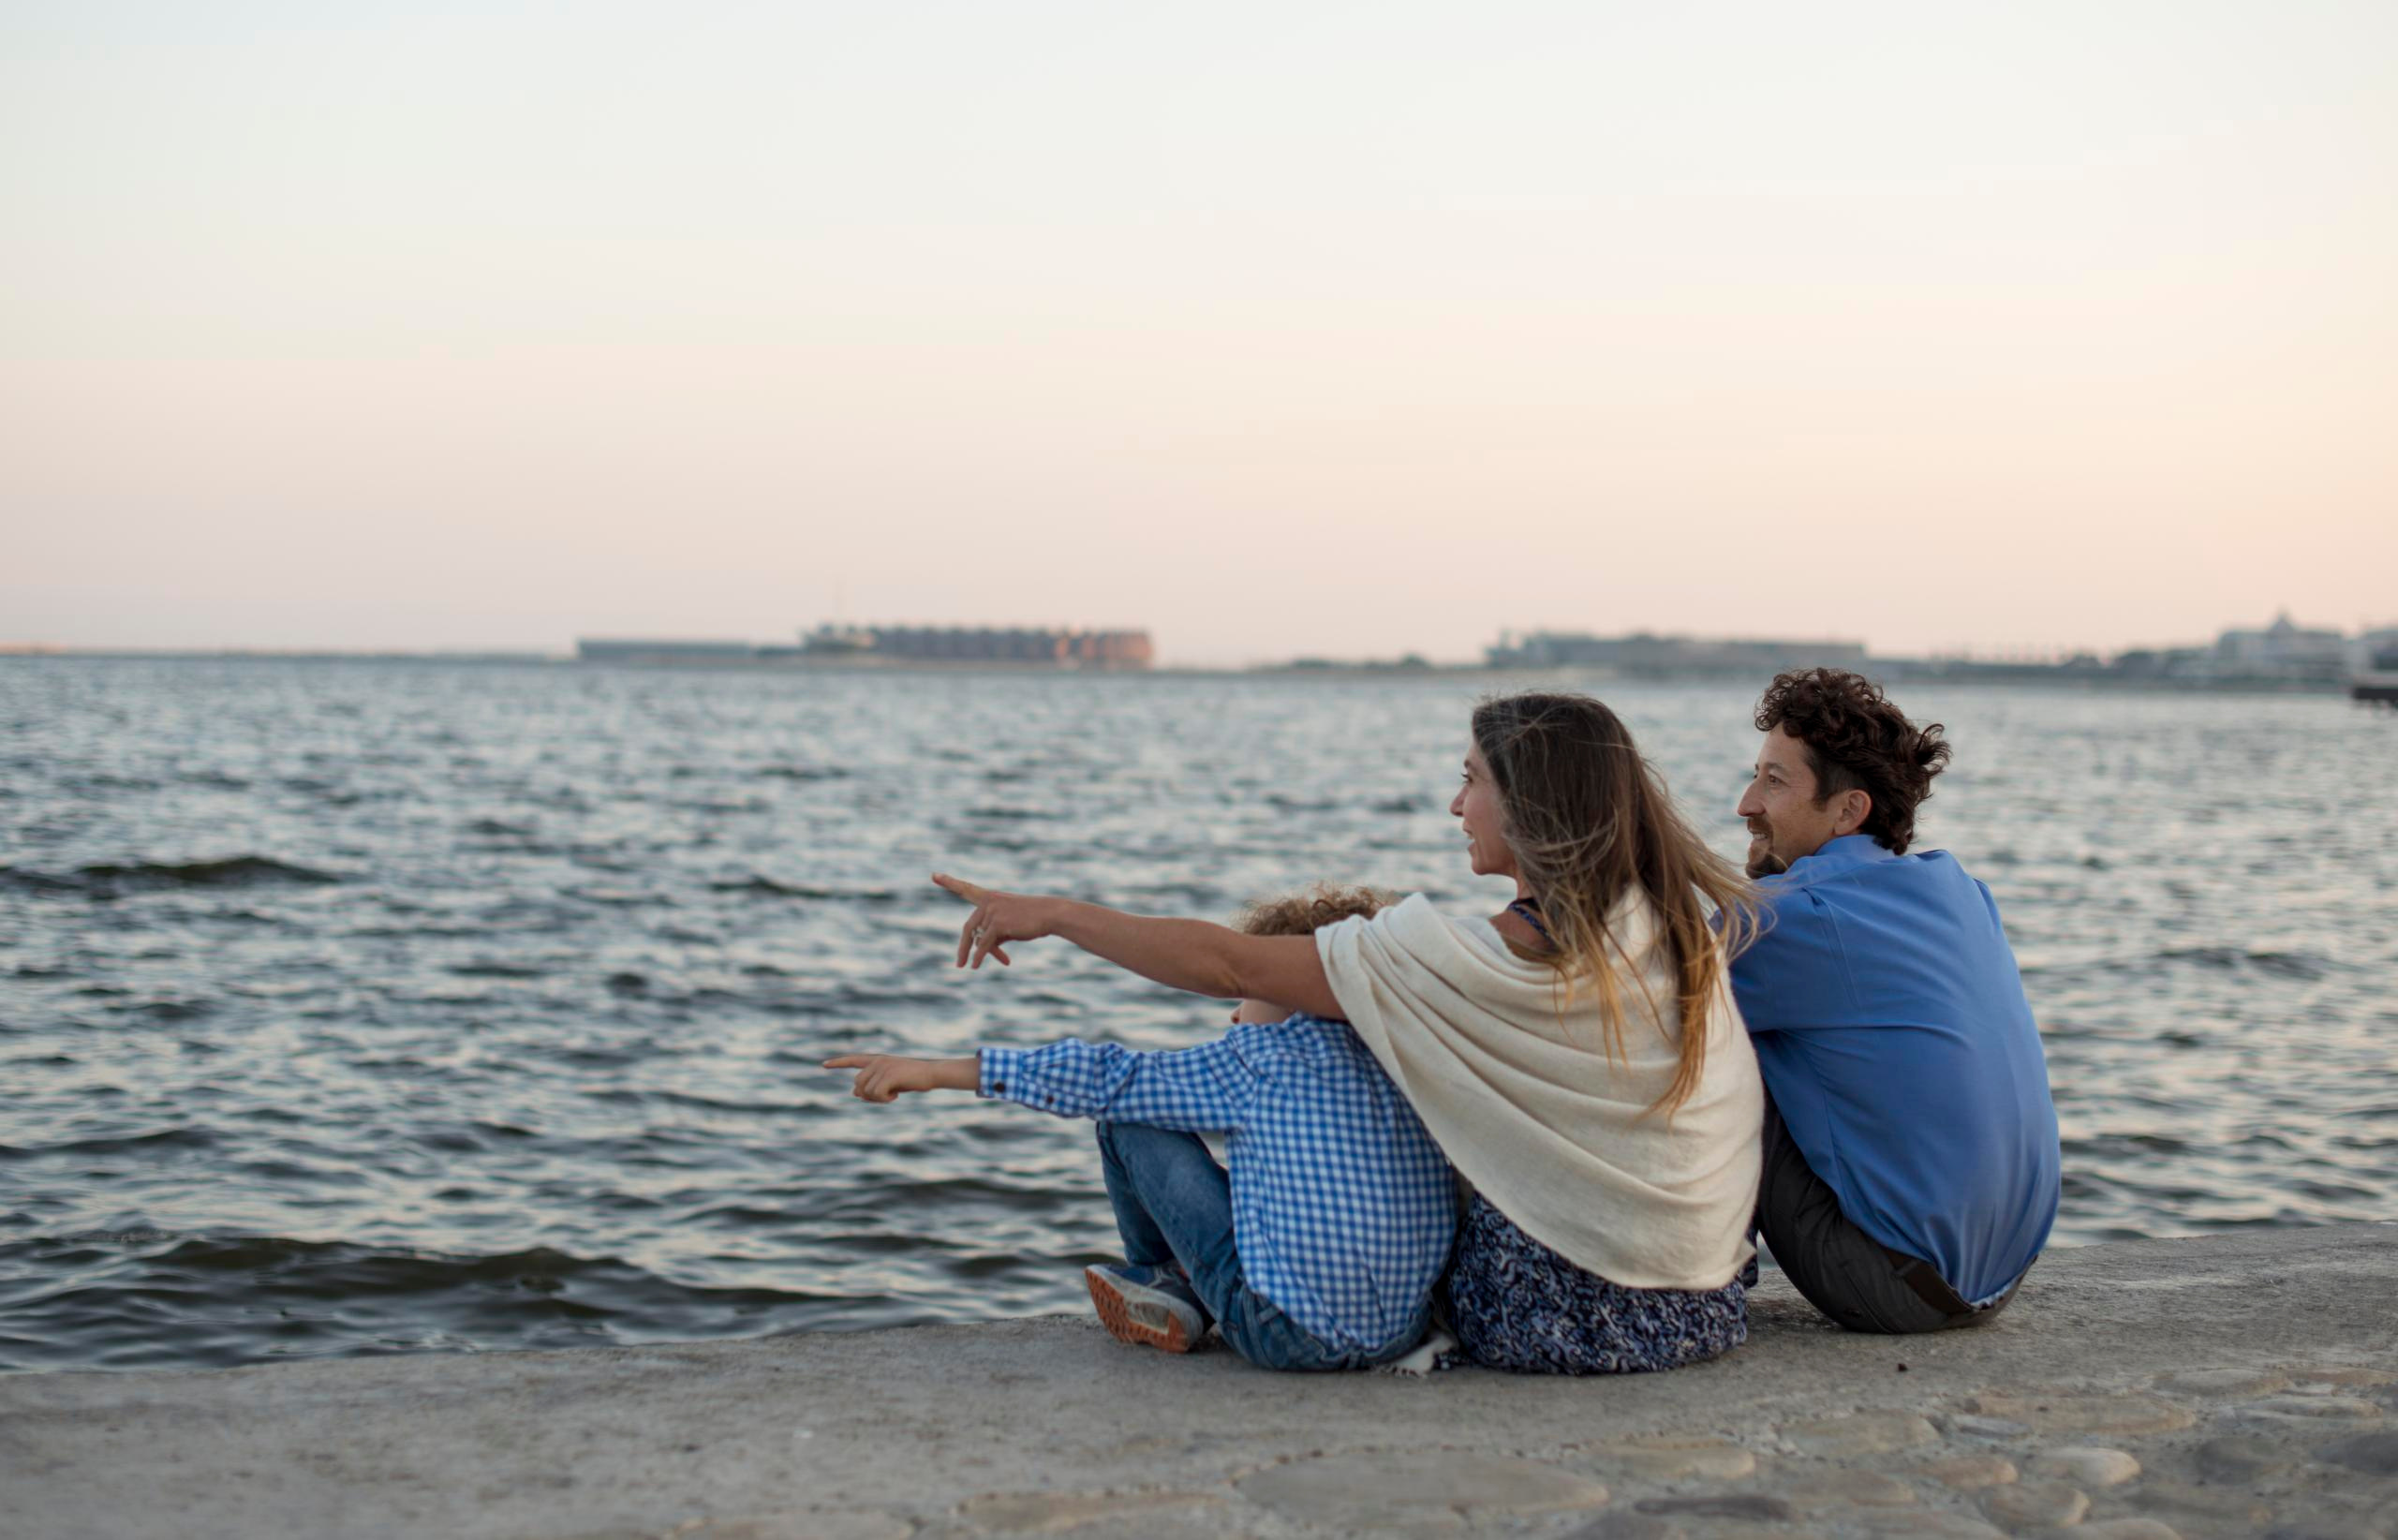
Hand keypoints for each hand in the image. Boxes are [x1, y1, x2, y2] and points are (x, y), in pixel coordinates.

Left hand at [824, 1053, 976, 1102]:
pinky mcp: (888, 1074)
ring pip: (866, 1091)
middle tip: (886, 1097)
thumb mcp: (890, 1083)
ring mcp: (882, 1067)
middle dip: (867, 1096)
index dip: (838, 1062)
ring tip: (893, 1094)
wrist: (932, 1074)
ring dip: (878, 1099)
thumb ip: (873, 1085)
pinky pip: (876, 1094)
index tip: (824, 1064)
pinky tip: (896, 1095)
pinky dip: (885, 1099)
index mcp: (877, 1060)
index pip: (853, 1060)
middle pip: (858, 1084)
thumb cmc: (913, 1079)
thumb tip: (854, 1093)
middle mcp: (877, 1061)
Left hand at [932, 872, 1058, 968]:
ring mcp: (992, 911)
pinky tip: (974, 966)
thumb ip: (993, 933)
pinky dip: (978, 956)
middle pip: (969, 928)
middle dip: (963, 947)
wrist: (1050, 914)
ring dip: (983, 954)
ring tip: (985, 965)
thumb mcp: (1009, 925)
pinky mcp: (997, 923)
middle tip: (959, 963)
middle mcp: (988, 902)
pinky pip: (983, 944)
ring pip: (980, 939)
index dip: (949, 882)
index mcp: (990, 897)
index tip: (934, 875)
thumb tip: (980, 951)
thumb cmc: (1032, 919)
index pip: (966, 889)